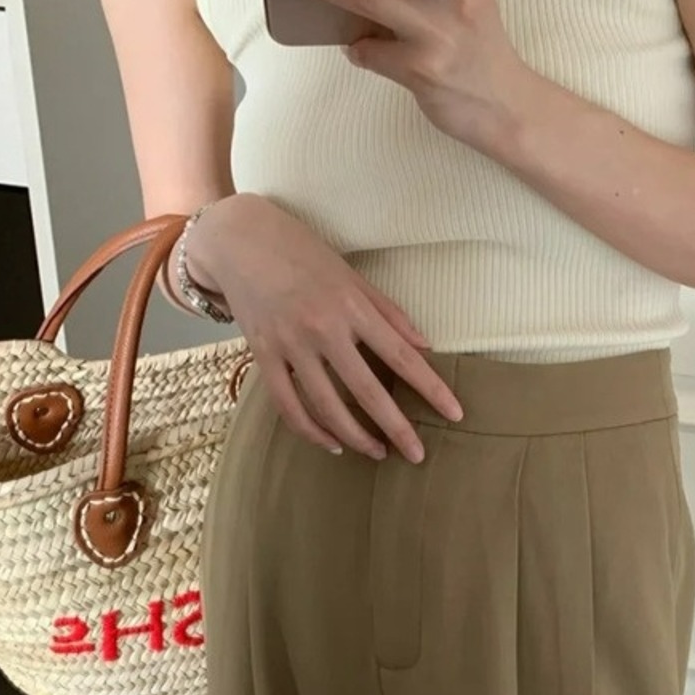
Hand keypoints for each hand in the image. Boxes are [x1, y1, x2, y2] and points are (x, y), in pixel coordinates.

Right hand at [186, 194, 462, 460]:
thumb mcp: (352, 275)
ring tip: (376, 452)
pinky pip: (288, 406)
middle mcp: (322, 328)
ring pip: (326, 407)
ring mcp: (290, 344)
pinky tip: (332, 444)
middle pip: (367, 391)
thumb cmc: (302, 252)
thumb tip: (424, 347)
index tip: (455, 413)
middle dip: (396, 428)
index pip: (402, 356)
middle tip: (417, 455)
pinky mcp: (262, 355)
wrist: (239, 238)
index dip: (432, 388)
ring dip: (355, 437)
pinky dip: (311, 431)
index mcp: (352, 306)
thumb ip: (388, 313)